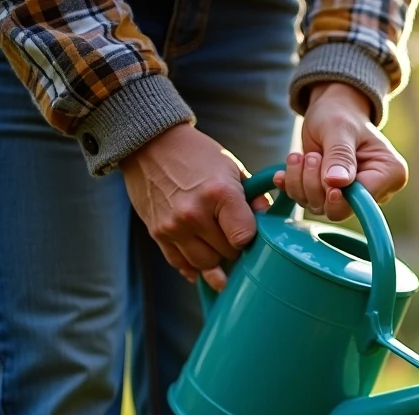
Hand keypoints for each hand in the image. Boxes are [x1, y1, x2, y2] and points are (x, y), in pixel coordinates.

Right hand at [121, 124, 262, 289]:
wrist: (150, 144)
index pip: (244, 238)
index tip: (248, 231)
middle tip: (232, 234)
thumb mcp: (231, 168)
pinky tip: (201, 259)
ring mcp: (173, 226)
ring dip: (215, 258)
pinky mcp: (156, 233)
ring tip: (216, 244)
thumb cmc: (197, 155)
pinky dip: (193, 265)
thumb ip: (252, 197)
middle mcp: (194, 214)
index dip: (250, 238)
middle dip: (234, 247)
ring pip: (205, 264)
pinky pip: (180, 263)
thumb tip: (268, 218)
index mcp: (219, 194)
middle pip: (227, 253)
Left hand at [276, 82, 407, 220]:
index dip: (340, 195)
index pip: (364, 200)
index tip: (325, 176)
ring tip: (298, 156)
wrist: (332, 110)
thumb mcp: (339, 129)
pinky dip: (293, 186)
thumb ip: (339, 156)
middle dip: (316, 185)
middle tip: (310, 156)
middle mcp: (376, 191)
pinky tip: (285, 171)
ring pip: (320, 206)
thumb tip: (336, 183)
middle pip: (340, 209)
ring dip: (301, 183)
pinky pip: (308, 202)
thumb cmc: (340, 114)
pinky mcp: (332, 197)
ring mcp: (353, 196)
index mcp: (389, 174)